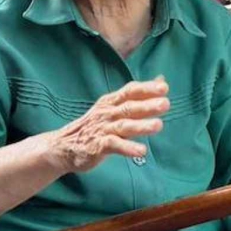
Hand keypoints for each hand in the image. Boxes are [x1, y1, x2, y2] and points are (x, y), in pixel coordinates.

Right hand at [47, 78, 168, 173]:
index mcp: (111, 102)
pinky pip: (114, 146)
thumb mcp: (114, 107)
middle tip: (165, 104)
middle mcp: (107, 113)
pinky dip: (128, 148)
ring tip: (158, 126)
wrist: (64, 146)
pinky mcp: (97, 146)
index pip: (130, 91)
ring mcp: (102, 129)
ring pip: (123, 126)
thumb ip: (138, 96)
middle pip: (129, 107)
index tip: (164, 87)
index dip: (146, 88)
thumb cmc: (95, 125)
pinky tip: (141, 151)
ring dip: (141, 126)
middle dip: (147, 105)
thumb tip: (161, 80)